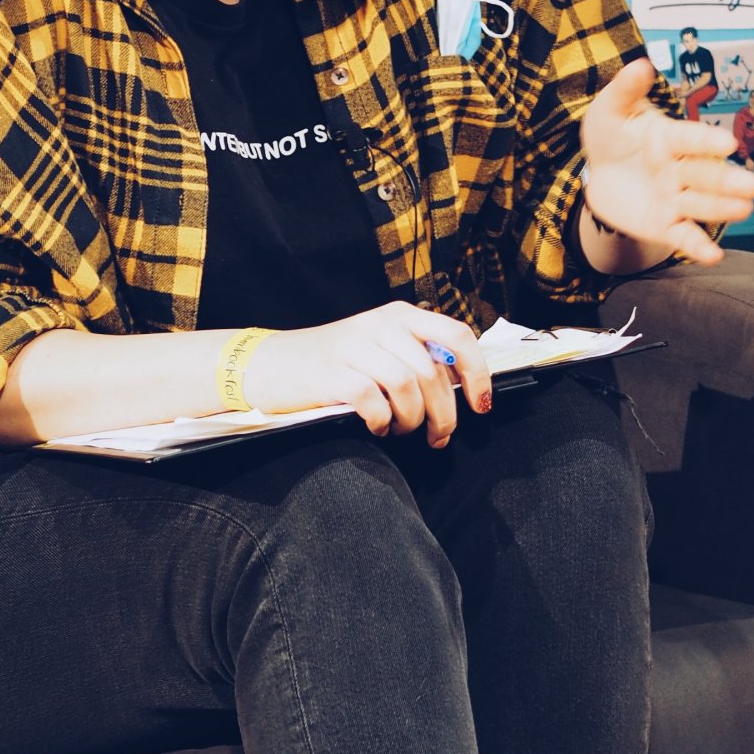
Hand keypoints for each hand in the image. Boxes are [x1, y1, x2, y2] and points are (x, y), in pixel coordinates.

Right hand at [241, 302, 491, 446]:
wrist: (272, 365)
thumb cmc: (333, 364)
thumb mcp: (379, 347)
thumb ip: (416, 359)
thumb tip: (460, 392)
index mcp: (399, 315)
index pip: (457, 334)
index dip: (477, 372)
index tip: (481, 404)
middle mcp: (381, 324)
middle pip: (434, 372)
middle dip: (444, 415)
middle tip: (437, 438)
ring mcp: (356, 346)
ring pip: (409, 387)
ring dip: (413, 420)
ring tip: (401, 430)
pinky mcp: (334, 372)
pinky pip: (375, 402)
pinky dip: (382, 422)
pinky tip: (375, 426)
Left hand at [579, 57, 753, 266]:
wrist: (599, 174)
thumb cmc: (611, 135)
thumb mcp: (611, 110)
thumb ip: (625, 90)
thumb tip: (641, 64)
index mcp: (668, 137)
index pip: (689, 138)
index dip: (706, 141)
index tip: (726, 143)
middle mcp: (679, 168)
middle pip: (705, 174)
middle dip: (728, 181)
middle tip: (752, 186)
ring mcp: (675, 197)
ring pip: (701, 204)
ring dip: (722, 208)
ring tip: (744, 210)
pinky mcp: (666, 224)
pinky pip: (684, 236)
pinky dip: (698, 247)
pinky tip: (713, 256)